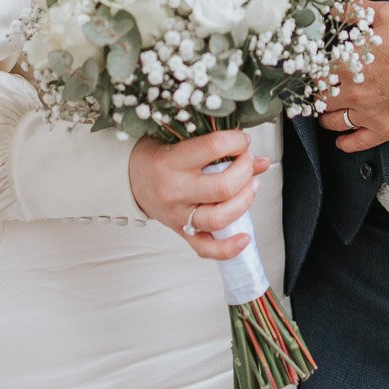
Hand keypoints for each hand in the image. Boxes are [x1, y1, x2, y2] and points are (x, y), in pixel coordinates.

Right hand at [128, 129, 270, 260]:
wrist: (129, 179)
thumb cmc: (155, 156)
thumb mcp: (179, 141)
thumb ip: (217, 148)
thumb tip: (259, 159)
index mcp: (171, 161)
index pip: (212, 148)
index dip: (236, 141)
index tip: (242, 140)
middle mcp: (175, 191)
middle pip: (223, 187)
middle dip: (245, 170)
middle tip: (247, 161)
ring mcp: (178, 215)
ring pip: (219, 218)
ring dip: (245, 201)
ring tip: (251, 186)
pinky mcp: (181, 233)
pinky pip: (206, 248)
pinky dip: (228, 248)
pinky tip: (244, 237)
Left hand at [319, 0, 388, 153]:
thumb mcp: (386, 13)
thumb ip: (355, 10)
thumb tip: (334, 8)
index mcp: (350, 63)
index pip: (315, 71)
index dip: (311, 69)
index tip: (312, 68)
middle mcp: (354, 91)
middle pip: (318, 99)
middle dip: (316, 93)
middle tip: (318, 90)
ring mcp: (369, 113)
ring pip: (332, 122)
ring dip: (325, 117)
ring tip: (326, 112)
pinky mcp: (386, 130)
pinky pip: (356, 143)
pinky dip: (344, 143)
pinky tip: (341, 139)